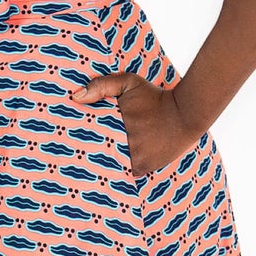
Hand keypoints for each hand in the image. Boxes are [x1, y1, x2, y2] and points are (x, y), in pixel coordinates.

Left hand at [71, 71, 198, 178]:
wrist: (185, 114)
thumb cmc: (154, 97)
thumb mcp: (129, 83)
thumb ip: (102, 86)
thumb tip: (75, 97)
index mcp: (115, 125)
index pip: (87, 136)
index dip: (79, 139)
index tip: (70, 140)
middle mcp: (123, 144)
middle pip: (97, 153)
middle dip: (89, 152)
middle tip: (73, 155)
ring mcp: (134, 158)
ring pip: (110, 165)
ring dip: (104, 163)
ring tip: (89, 165)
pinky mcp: (143, 167)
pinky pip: (124, 173)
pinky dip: (119, 170)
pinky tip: (110, 170)